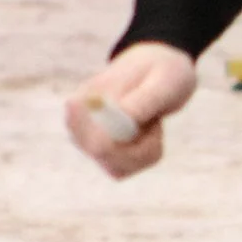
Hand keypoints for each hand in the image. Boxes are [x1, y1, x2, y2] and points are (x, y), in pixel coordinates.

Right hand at [64, 42, 198, 178]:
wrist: (162, 70)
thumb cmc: (162, 71)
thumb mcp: (162, 81)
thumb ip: (140, 103)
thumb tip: (118, 124)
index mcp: (85, 101)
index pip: (95, 141)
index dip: (125, 143)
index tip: (144, 123)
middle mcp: (79, 124)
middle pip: (105, 157)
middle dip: (140, 146)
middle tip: (154, 120)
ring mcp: (88, 141)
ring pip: (117, 168)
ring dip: (144, 151)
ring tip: (150, 122)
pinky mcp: (102, 153)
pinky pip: (123, 170)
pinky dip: (144, 156)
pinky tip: (147, 134)